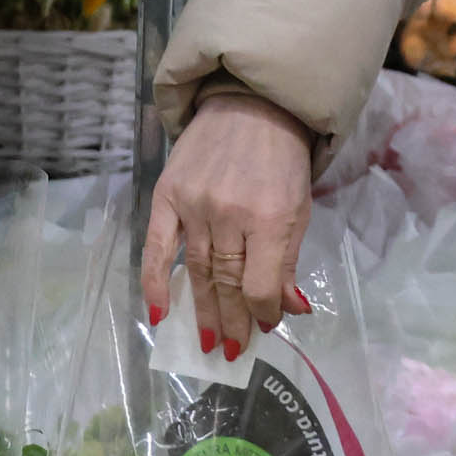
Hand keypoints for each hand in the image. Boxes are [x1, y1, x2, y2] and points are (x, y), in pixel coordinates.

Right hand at [141, 90, 316, 358]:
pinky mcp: (167, 195)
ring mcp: (194, 205)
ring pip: (197, 272)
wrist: (251, 103)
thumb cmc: (283, 159)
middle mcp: (229, 214)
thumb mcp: (300, 208)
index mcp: (270, 217)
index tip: (263, 327)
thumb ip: (289, 261)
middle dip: (231, 322)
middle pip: (227, 283)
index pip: (260, 285)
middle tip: (231, 351)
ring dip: (202, 312)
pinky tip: (160, 313)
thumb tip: (289, 310)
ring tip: (207, 341)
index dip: (260, 314)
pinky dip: (156, 283)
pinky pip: (157, 248)